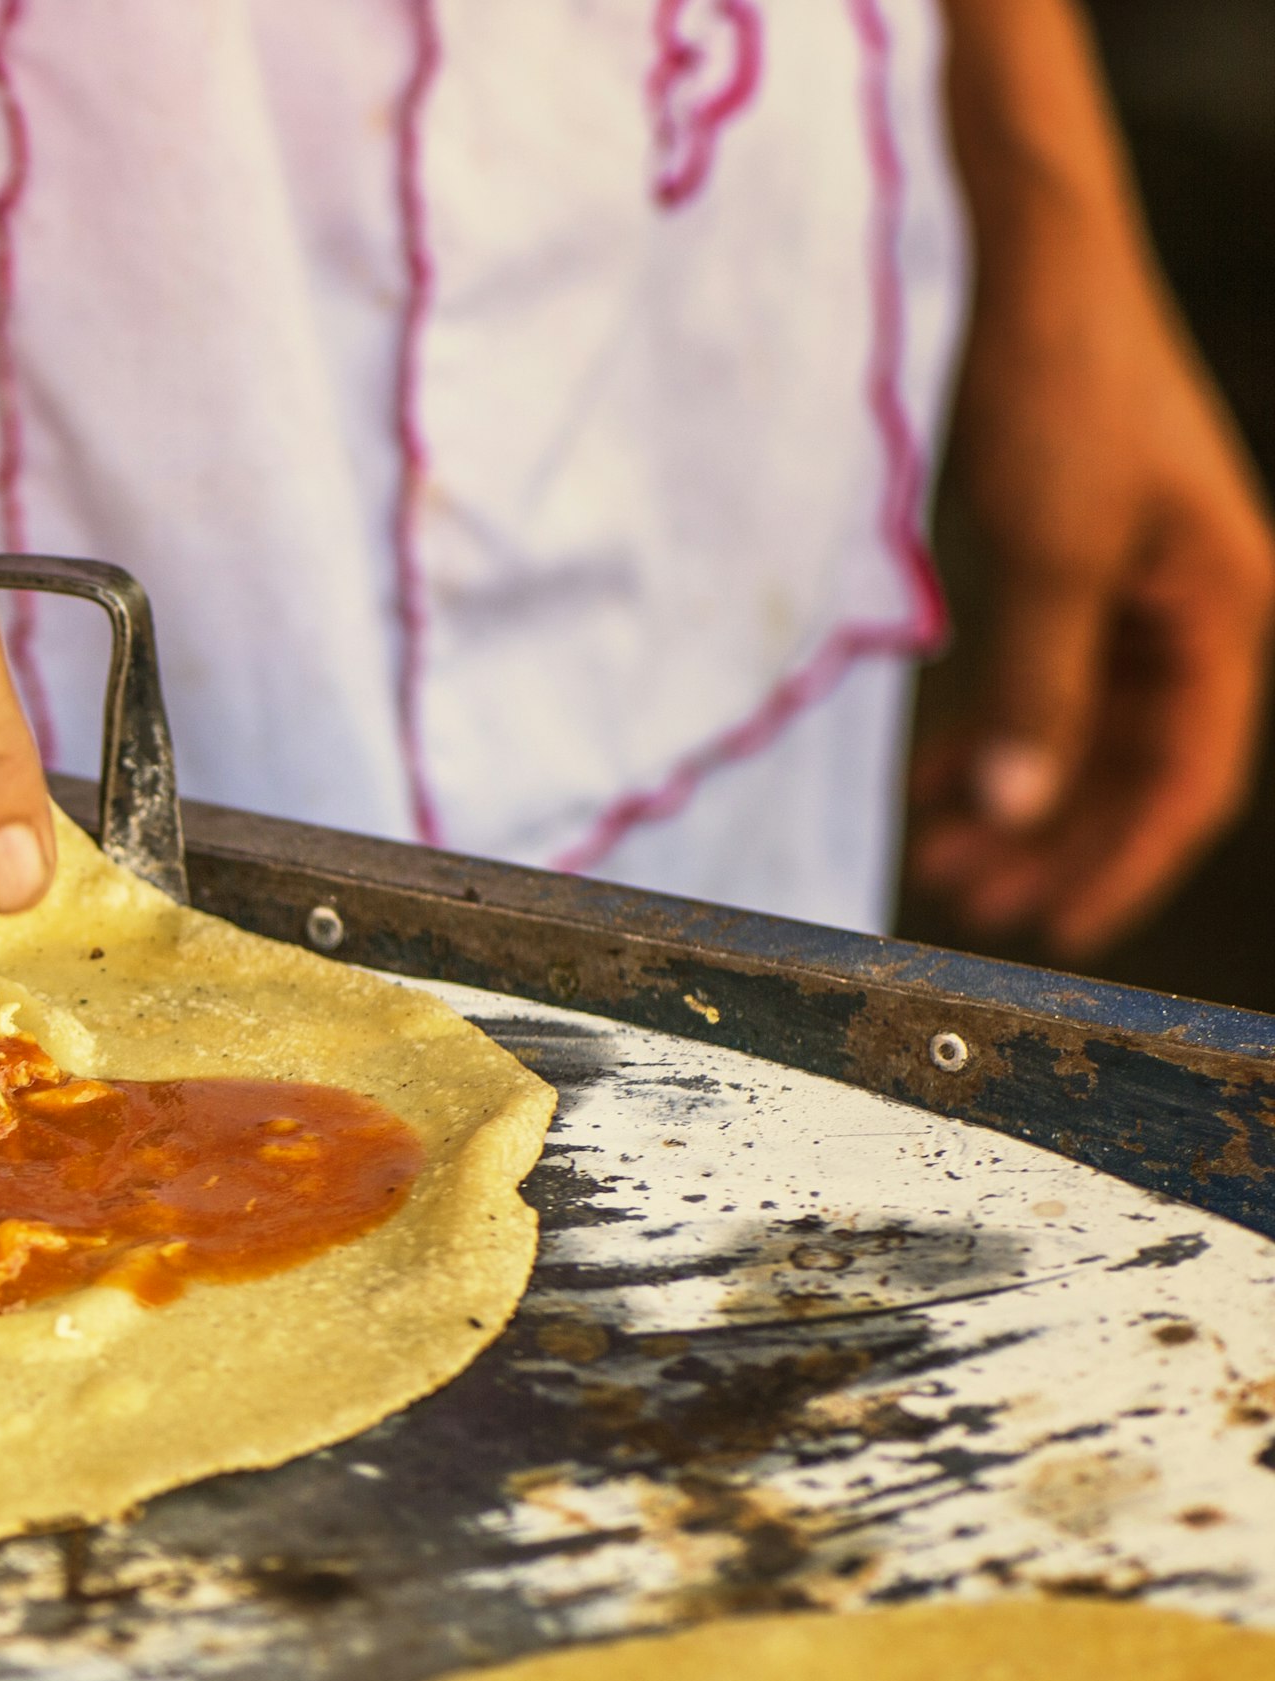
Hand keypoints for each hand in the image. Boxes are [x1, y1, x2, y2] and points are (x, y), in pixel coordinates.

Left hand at [912, 0, 1274, 962]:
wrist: (1026, 264)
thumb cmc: (1063, 385)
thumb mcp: (1050, 552)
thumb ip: (1038, 688)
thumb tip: (1019, 812)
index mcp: (1226, 603)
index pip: (1190, 774)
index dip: (1127, 861)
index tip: (1058, 931)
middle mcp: (1193, 603)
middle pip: (1135, 763)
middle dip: (1058, 839)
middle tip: (972, 907)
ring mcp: (1132, 585)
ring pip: (1085, 730)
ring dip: (1019, 800)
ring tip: (943, 863)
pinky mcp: (1070, 565)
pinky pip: (1045, 683)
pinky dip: (997, 737)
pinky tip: (941, 789)